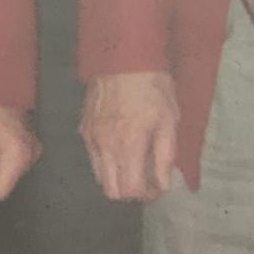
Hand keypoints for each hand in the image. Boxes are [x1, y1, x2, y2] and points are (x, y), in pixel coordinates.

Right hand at [80, 70, 179, 200]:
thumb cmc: (153, 88)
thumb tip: (162, 186)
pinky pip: (92, 157)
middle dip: (130, 191)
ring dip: (117, 178)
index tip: (157, 186)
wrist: (123, 57)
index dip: (146, 195)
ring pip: (99, 176)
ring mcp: (91, 138)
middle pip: (111, 191)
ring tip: (133, 162)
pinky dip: (106, 162)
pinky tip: (119, 146)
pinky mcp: (84, 128)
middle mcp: (105, 147)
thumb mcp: (169, 121)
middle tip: (146, 178)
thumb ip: (165, 157)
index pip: (130, 191)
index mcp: (128, 146)